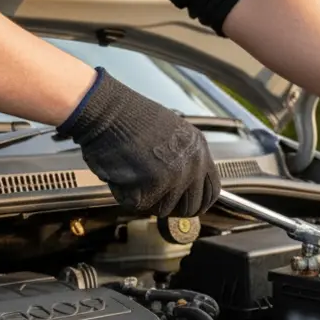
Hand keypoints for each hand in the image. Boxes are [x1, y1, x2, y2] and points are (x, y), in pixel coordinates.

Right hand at [57, 68, 218, 216]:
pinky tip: (121, 171)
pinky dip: (125, 193)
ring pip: (161, 208)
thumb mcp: (173, 133)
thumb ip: (184, 159)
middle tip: (151, 194)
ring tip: (132, 171)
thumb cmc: (130, 118)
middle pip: (189, 207)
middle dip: (169, 205)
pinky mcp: (150, 188)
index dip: (198, 203)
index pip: (211, 192)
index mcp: (199, 150)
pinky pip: (137, 205)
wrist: (107, 111)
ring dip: (144, 197)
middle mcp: (191, 166)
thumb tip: (186, 186)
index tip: (186, 206)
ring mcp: (173, 178)